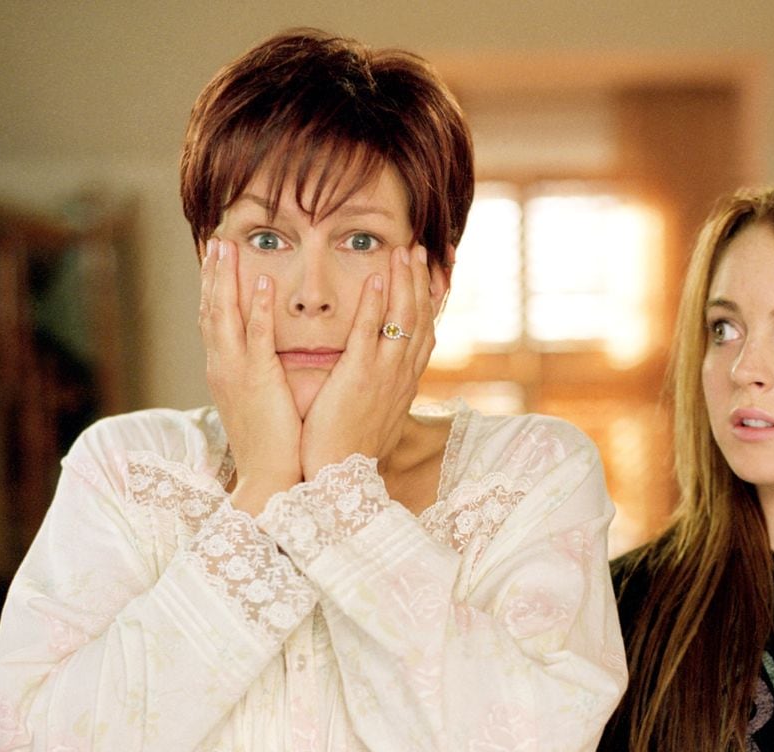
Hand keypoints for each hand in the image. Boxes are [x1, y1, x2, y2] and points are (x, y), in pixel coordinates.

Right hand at [197, 238, 301, 512]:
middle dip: (212, 274)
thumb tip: (262, 358)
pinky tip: (262, 281)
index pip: (213, 321)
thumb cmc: (270, 444)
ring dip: (226, 279)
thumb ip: (256, 375)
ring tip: (228, 247)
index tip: (214, 258)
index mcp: (223, 371)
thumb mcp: (257, 402)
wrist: (269, 479)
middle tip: (214, 240)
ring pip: (225, 317)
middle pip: (211, 310)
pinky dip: (256, 308)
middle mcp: (222, 367)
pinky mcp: (257, 382)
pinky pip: (256, 338)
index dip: (212, 287)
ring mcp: (236, 373)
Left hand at [300, 244, 436, 479]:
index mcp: (404, 382)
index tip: (434, 274)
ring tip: (403, 252)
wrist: (340, 479)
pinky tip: (376, 280)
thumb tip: (383, 380)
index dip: (430, 301)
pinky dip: (376, 306)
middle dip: (420, 281)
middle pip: (419, 319)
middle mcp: (401, 375)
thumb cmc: (349, 450)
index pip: (424, 333)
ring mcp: (383, 375)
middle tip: (420, 250)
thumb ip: (380, 391)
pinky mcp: (359, 378)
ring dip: (403, 282)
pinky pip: (370, 335)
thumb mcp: (375, 416)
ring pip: (402, 320)